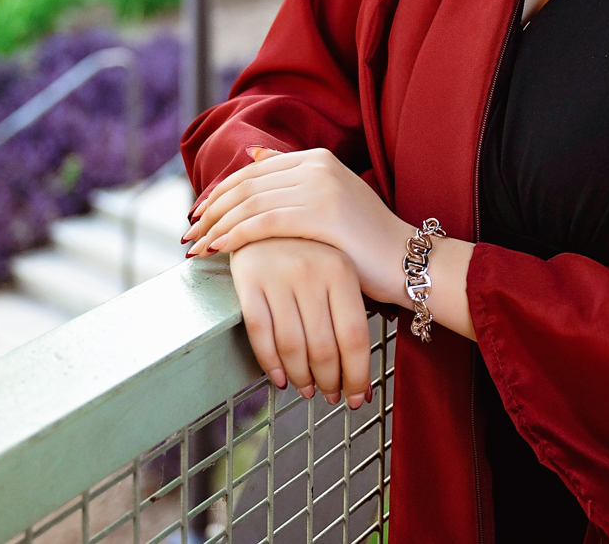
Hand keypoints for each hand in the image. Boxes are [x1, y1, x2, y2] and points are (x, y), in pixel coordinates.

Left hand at [185, 148, 411, 303]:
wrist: (404, 260)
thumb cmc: (364, 241)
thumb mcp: (330, 199)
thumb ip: (293, 177)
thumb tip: (253, 156)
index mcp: (316, 158)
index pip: (251, 172)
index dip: (218, 194)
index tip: (197, 217)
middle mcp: (316, 165)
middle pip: (246, 185)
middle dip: (210, 210)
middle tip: (187, 234)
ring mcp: (320, 187)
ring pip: (250, 204)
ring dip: (216, 226)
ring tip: (196, 247)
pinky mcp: (321, 213)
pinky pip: (264, 222)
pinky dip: (235, 235)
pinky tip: (218, 249)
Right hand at [228, 238, 374, 408]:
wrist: (269, 211)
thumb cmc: (312, 248)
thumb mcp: (339, 267)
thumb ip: (349, 312)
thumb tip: (360, 379)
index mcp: (341, 268)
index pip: (354, 336)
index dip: (356, 374)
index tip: (357, 398)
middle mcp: (311, 271)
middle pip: (324, 347)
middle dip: (330, 381)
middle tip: (332, 397)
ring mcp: (277, 275)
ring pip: (292, 346)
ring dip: (301, 377)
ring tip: (308, 389)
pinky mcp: (248, 280)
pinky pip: (260, 334)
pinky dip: (270, 363)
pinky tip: (281, 378)